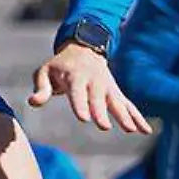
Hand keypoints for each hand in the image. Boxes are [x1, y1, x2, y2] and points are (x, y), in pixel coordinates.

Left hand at [28, 44, 151, 133]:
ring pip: (116, 101)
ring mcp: (107, 86)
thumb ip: (41, 88)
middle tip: (104, 127)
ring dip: (124, 115)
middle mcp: (94, 81)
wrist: (84, 48)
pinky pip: (128, 105)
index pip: (77, 92)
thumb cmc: (60, 66)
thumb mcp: (45, 72)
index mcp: (75, 76)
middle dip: (101, 112)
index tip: (84, 119)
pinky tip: (146, 130)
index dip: (81, 105)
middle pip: (98, 99)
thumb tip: (33, 102)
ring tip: (131, 130)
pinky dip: (137, 116)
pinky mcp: (115, 92)